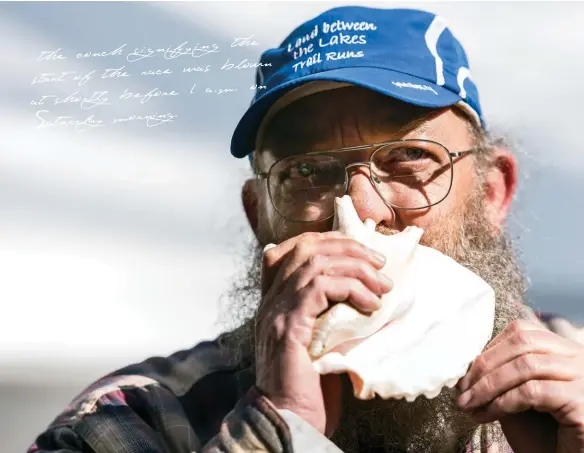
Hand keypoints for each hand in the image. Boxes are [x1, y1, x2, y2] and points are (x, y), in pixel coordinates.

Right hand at [255, 231, 391, 436]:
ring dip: (356, 267)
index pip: (288, 250)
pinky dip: (351, 289)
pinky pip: (320, 288)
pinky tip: (371, 305)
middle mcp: (271, 300)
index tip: (358, 249)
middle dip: (347, 247)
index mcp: (275, 301)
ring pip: (314, 263)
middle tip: (379, 263)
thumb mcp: (320, 338)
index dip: (324, 240)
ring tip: (382, 285)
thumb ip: (329, 312)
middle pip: (304, 248)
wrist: (289, 419)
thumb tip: (363, 291)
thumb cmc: (309, 384)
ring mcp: (276, 311)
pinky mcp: (289, 326)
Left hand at [457, 319, 583, 452]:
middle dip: (485, 365)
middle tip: (462, 389)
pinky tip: (486, 415)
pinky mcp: (582, 401)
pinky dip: (502, 402)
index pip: (522, 331)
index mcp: (563, 350)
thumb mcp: (516, 395)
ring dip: (488, 386)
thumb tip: (466, 364)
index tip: (466, 372)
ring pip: (525, 366)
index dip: (489, 349)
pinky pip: (532, 392)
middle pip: (523, 343)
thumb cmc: (542, 433)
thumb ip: (500, 374)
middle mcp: (578, 358)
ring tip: (468, 404)